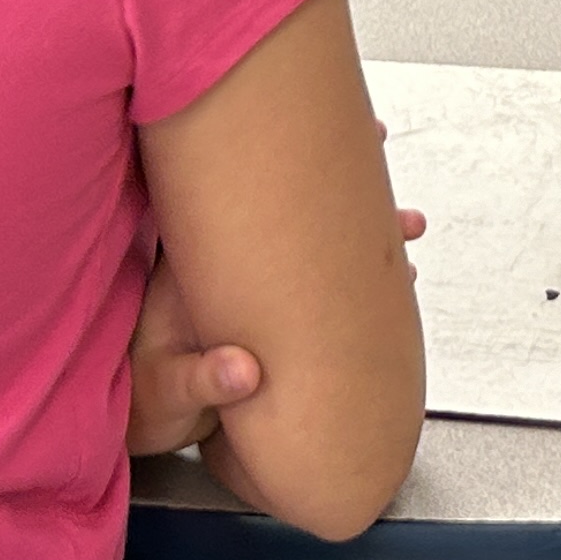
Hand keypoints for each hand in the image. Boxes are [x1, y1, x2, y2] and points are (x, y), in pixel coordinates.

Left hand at [129, 147, 423, 462]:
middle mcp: (238, 264)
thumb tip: (245, 371)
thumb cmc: (152, 396)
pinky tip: (394, 276)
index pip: (240, 200)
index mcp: (203, 268)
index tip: (334, 141)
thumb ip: (200, 378)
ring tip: (408, 231)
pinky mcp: (281, 311)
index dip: (281, 166)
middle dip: (348, 198)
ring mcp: (263, 284)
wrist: (156, 418)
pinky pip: (326, 283)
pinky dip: (361, 276)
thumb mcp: (167, 390)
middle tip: (392, 193)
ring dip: (363, 237)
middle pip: (293, 214)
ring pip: (317, 247)